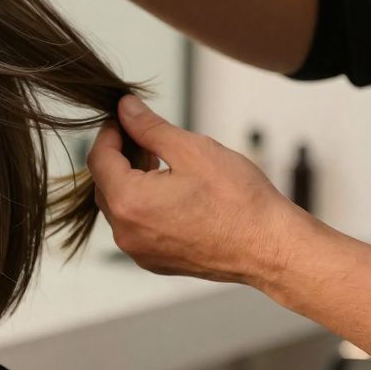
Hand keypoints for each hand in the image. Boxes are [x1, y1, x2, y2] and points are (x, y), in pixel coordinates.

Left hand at [87, 95, 304, 287]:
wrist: (272, 248)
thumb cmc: (239, 200)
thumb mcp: (192, 149)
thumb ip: (149, 128)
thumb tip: (125, 108)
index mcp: (129, 203)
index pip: (98, 160)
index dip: (108, 134)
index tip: (121, 118)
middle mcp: (125, 233)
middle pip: (104, 185)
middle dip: (119, 158)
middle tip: (142, 137)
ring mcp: (139, 251)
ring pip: (119, 208)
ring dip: (130, 182)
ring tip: (158, 162)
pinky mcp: (155, 261)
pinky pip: (136, 227)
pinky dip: (143, 207)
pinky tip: (168, 192)